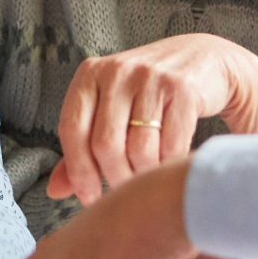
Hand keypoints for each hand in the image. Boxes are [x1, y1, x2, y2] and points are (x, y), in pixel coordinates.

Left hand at [48, 35, 257, 205]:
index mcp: (89, 75)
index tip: (89, 198)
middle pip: (106, 144)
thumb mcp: (110, 110)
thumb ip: (81, 147)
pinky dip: (169, 165)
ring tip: (148, 179)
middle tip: (126, 191)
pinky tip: (169, 166)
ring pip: (139, 149)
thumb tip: (53, 190)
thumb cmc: (146, 94)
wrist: (203, 60)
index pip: (72, 129)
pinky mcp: (182, 88)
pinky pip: (172, 144)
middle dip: (116, 178)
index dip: (79, 171)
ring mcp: (150, 77)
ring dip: (144, 175)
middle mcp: (117, 71)